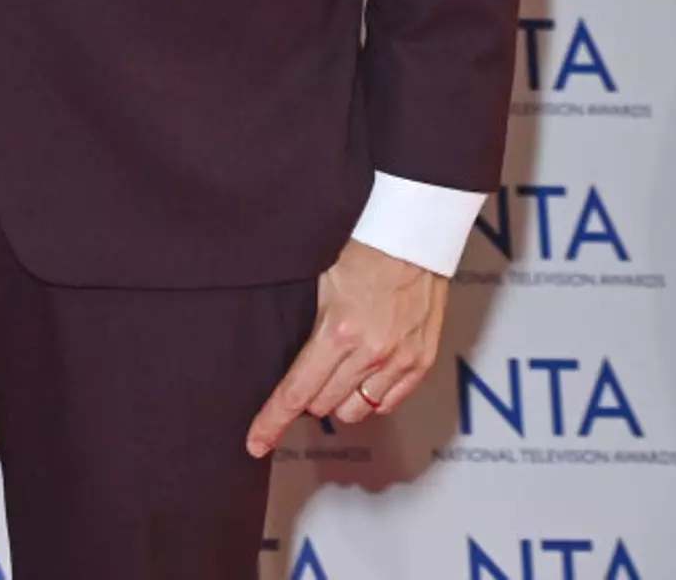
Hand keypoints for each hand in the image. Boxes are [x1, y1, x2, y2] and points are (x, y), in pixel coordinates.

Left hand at [246, 239, 447, 452]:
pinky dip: (371, 397)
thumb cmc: (362, 246)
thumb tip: (284, 357)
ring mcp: (399, 361)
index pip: (296, 392)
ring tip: (336, 372)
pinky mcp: (421, 362)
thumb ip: (306, 323)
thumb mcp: (320, 280)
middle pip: (324, 406)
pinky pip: (387, 404)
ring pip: (356, 411)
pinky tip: (364, 374)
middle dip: (308, 398)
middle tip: (305, 377)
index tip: (255, 442)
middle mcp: (370, 353)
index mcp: (338, 331)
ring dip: (339, 399)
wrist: (414, 233)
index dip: (272, 420)